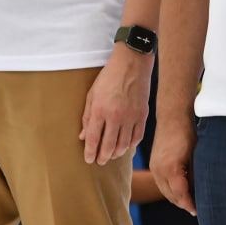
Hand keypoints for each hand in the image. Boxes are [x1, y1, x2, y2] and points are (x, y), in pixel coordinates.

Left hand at [79, 45, 151, 164]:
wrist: (132, 63)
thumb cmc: (109, 76)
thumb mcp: (92, 94)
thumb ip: (87, 116)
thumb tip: (83, 136)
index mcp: (100, 110)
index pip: (93, 139)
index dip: (90, 152)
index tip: (89, 160)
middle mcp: (116, 116)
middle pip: (109, 146)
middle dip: (103, 157)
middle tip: (100, 161)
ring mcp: (131, 116)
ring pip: (124, 145)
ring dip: (116, 153)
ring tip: (112, 155)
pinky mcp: (142, 115)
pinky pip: (137, 137)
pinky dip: (131, 145)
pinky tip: (126, 146)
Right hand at [150, 115, 196, 215]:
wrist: (173, 115)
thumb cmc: (188, 133)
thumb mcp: (196, 156)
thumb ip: (196, 175)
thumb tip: (201, 191)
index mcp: (171, 169)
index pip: (181, 195)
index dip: (190, 204)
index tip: (199, 210)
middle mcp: (159, 171)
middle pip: (172, 196)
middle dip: (184, 203)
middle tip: (196, 208)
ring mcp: (154, 167)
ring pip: (165, 191)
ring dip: (176, 197)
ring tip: (189, 201)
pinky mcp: (153, 163)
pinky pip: (161, 182)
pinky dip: (170, 188)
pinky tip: (180, 188)